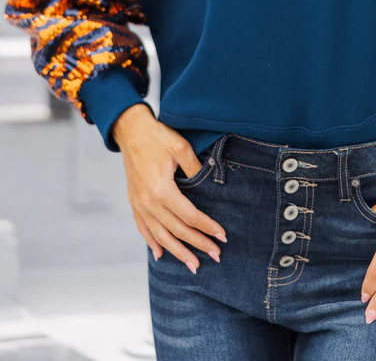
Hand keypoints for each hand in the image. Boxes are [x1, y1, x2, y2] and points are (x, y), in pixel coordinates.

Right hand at [112, 104, 227, 273]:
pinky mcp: (134, 202)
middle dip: (198, 244)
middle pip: (177, 231)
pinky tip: (160, 254)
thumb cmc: (157, 137)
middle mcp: (149, 202)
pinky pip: (143, 228)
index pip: (190, 216)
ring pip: (160, 236)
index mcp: (162, 190)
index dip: (207, 227)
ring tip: (193, 265)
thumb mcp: (181, 148)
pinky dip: (152, 243)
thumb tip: (211, 185)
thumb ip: (196, 169)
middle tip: (216, 256)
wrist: (130, 130)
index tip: (222, 236)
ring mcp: (139, 204)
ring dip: (178, 252)